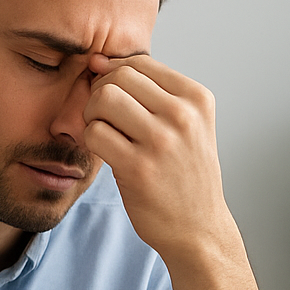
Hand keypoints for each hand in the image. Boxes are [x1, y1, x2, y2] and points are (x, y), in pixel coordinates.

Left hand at [81, 54, 234, 260]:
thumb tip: (98, 60)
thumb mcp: (188, 125)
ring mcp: (162, 141)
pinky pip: (94, 133)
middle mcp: (183, 115)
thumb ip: (149, 92)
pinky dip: (90, 140)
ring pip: (104, 99)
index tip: (114, 101)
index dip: (115, 76)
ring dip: (93, 115)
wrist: (198, 229)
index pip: (139, 63)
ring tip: (105, 133)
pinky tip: (105, 153)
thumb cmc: (185, 175)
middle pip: (118, 77)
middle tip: (105, 119)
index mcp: (197, 99)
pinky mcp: (138, 168)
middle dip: (101, 94)